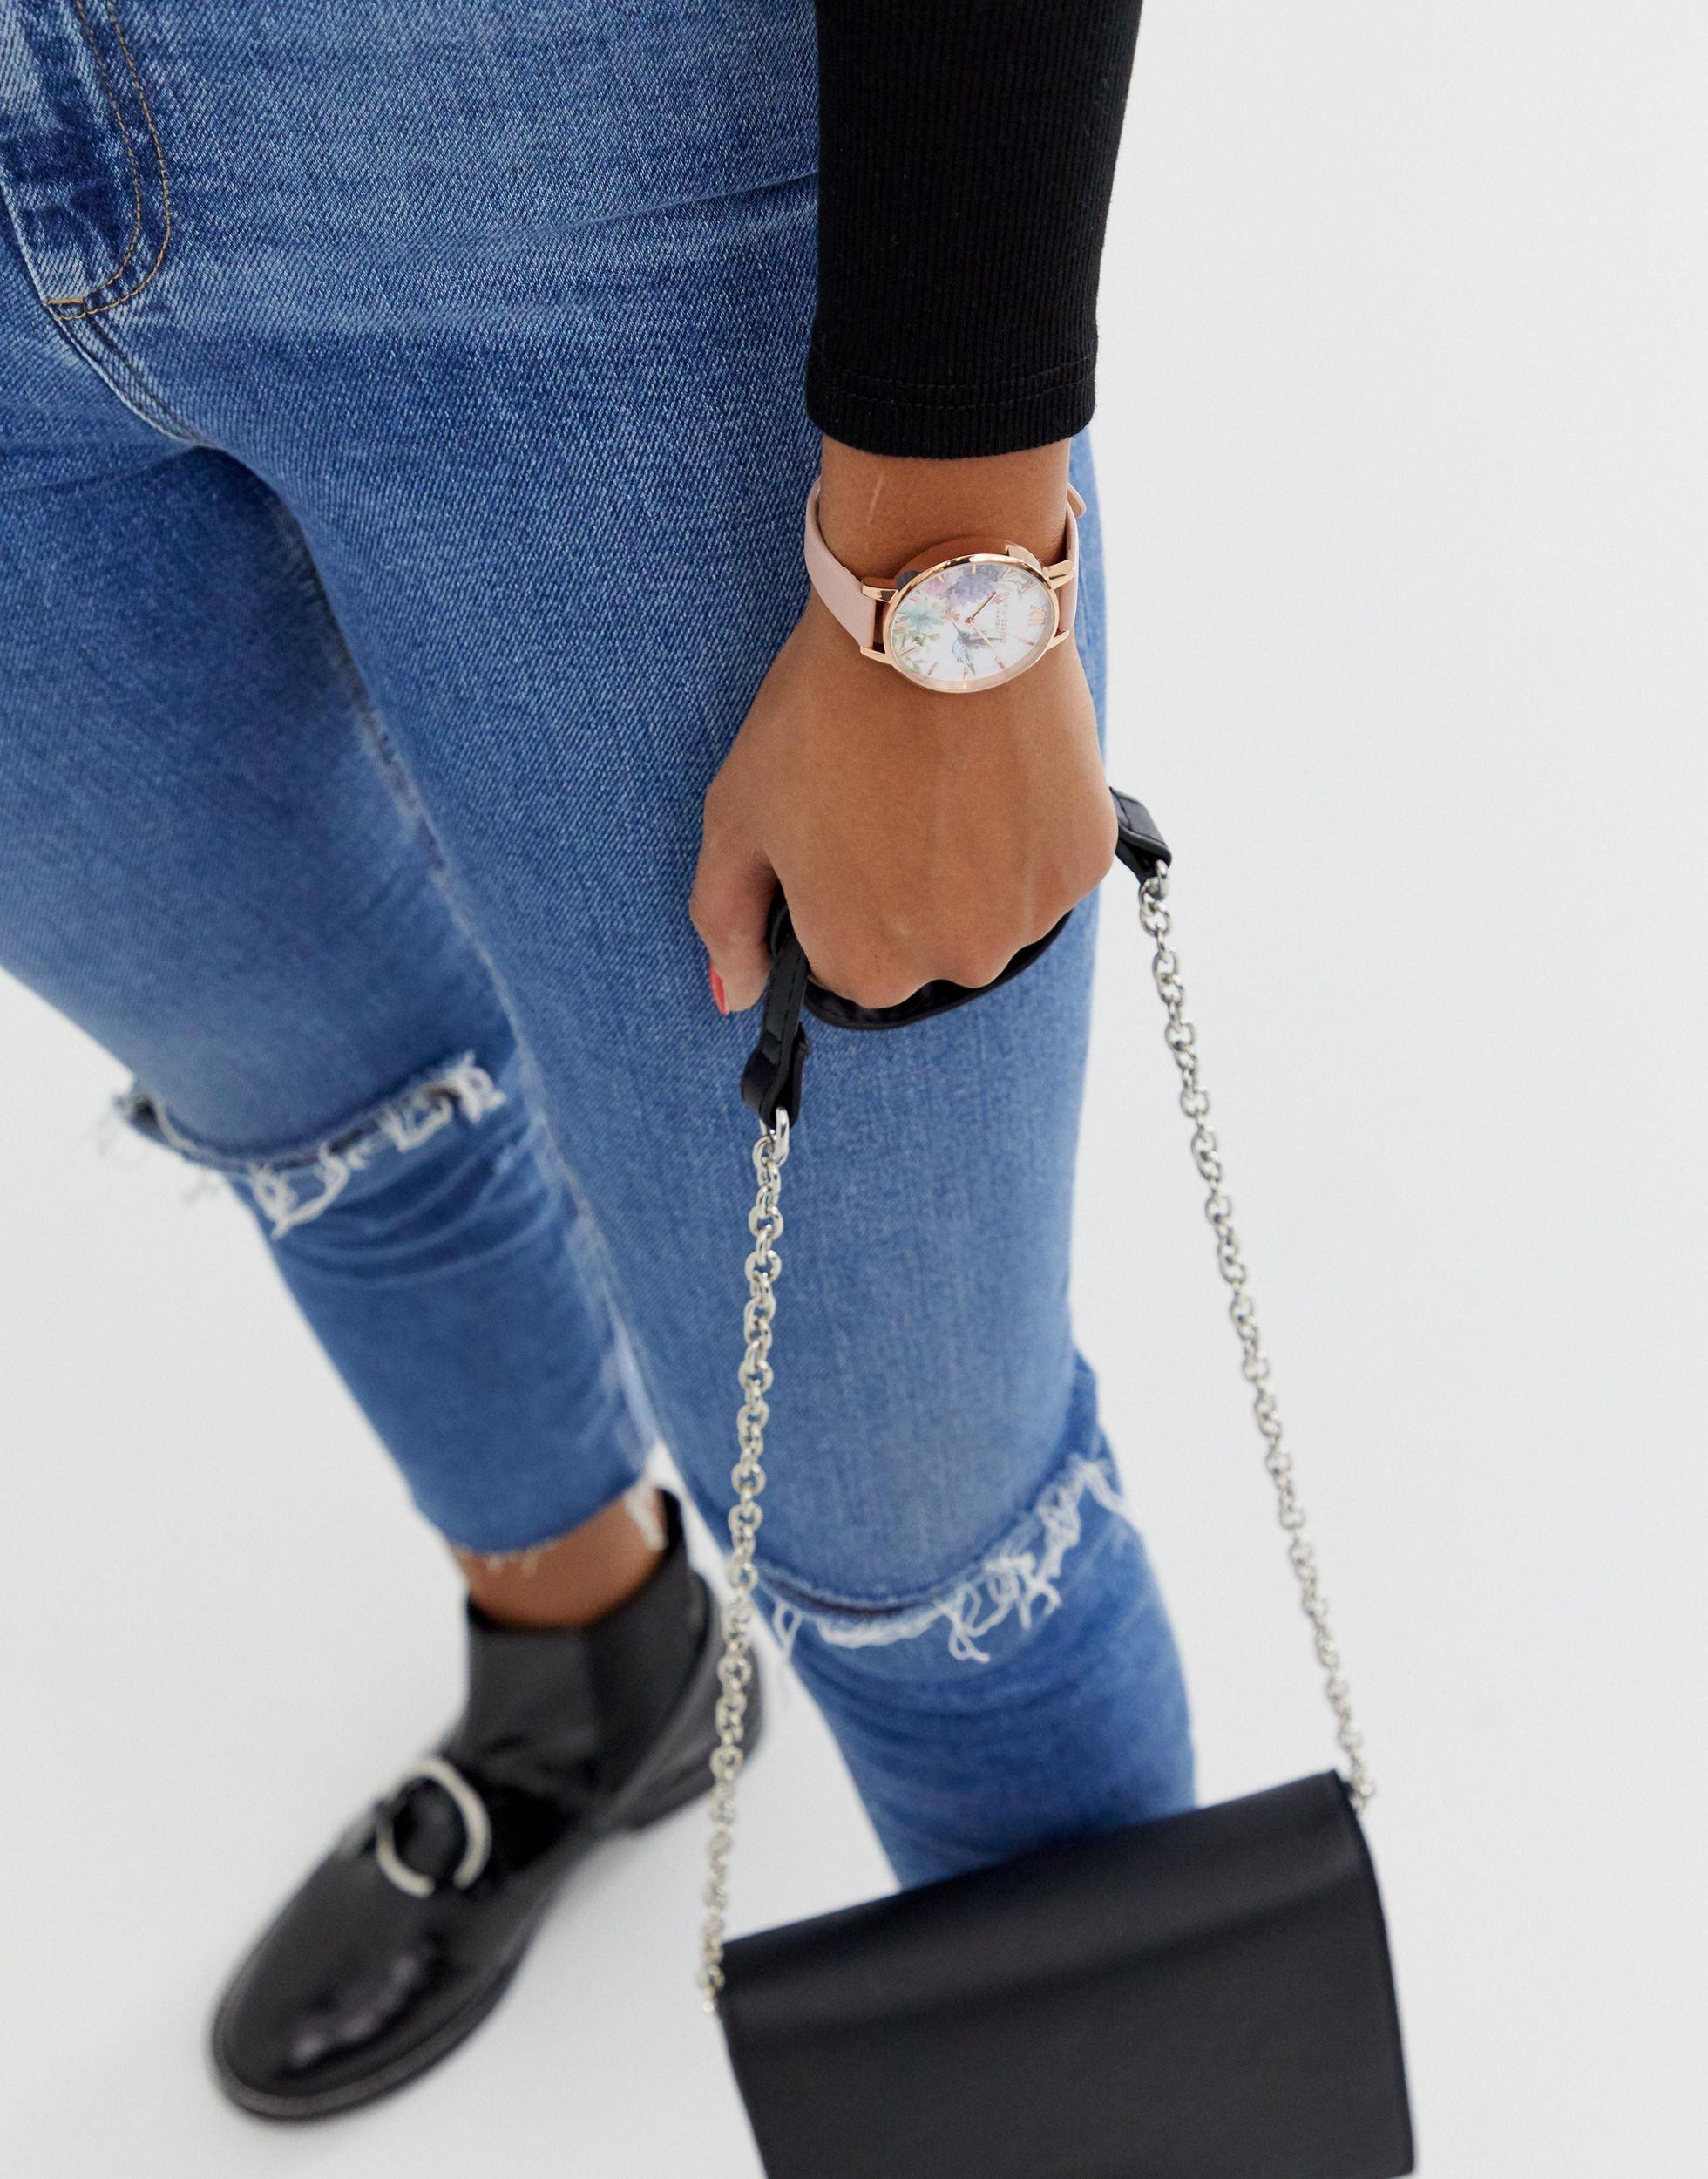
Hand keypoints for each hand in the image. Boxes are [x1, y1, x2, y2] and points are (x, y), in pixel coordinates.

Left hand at [691, 440, 1115, 1013]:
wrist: (934, 610)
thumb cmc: (823, 711)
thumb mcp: (738, 812)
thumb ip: (725, 917)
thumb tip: (731, 997)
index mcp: (867, 968)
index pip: (847, 964)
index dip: (837, 895)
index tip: (840, 827)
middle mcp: (958, 963)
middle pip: (927, 946)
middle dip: (907, 888)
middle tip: (894, 794)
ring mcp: (1030, 916)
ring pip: (992, 911)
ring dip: (972, 866)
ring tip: (947, 777)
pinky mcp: (1086, 859)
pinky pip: (1045, 867)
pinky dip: (1025, 832)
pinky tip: (997, 768)